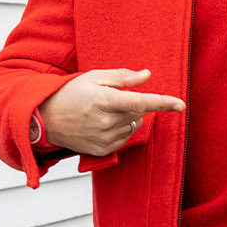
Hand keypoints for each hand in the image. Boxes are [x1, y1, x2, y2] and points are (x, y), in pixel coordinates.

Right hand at [38, 68, 183, 155]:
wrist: (45, 119)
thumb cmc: (70, 94)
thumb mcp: (95, 77)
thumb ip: (123, 77)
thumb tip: (146, 76)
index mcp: (105, 100)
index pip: (140, 102)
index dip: (162, 103)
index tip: (181, 105)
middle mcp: (105, 122)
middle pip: (137, 114)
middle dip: (132, 105)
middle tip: (111, 99)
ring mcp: (103, 139)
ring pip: (131, 127)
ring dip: (125, 118)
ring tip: (103, 112)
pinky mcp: (101, 151)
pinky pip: (123, 139)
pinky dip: (118, 131)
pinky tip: (101, 124)